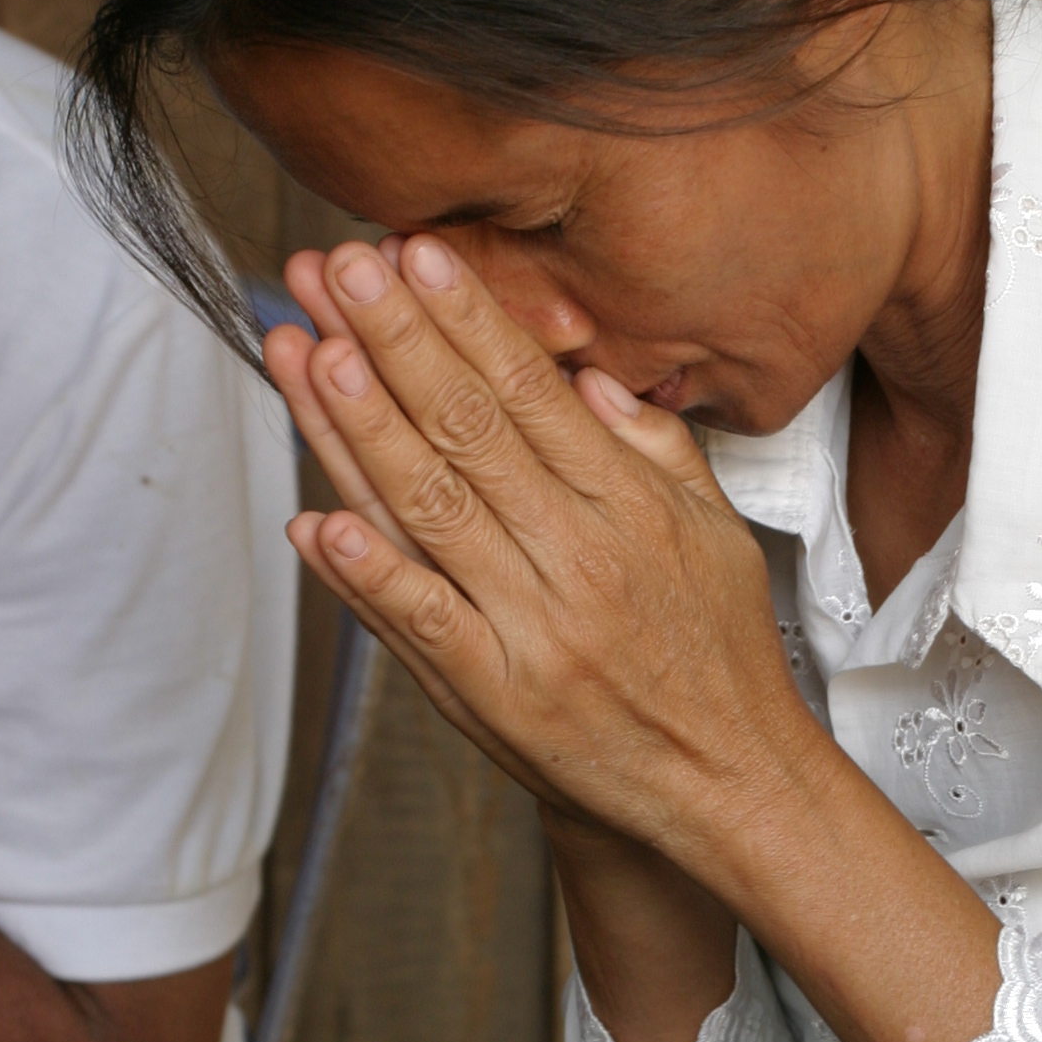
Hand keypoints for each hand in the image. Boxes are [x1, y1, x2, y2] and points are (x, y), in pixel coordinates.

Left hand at [263, 237, 836, 885]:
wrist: (734, 786)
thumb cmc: (719, 660)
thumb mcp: (716, 534)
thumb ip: (655, 451)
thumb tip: (591, 379)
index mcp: (630, 507)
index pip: (531, 391)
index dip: (467, 318)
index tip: (415, 254)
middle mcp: (579, 556)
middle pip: (468, 429)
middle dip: (394, 338)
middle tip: (336, 269)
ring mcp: (532, 626)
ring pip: (429, 508)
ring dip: (358, 426)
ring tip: (308, 350)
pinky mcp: (496, 694)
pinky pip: (421, 623)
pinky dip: (366, 573)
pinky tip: (317, 520)